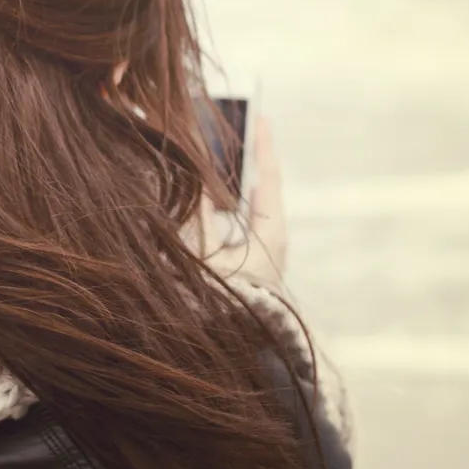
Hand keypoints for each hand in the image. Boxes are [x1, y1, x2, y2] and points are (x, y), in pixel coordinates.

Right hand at [197, 115, 286, 286]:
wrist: (234, 351)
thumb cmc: (222, 303)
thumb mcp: (205, 255)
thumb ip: (198, 217)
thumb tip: (196, 181)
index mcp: (270, 235)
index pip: (267, 179)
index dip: (262, 147)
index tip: (261, 118)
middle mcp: (273, 242)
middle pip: (263, 190)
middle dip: (250, 161)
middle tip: (240, 132)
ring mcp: (265, 255)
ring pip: (253, 207)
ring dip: (237, 184)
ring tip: (221, 158)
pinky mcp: (254, 266)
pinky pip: (243, 225)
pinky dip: (229, 206)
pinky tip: (211, 199)